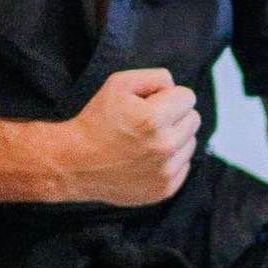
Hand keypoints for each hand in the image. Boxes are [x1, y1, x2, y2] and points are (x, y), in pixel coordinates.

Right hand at [65, 68, 200, 204]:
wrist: (73, 164)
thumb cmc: (95, 121)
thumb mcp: (118, 84)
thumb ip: (155, 78)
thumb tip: (176, 87)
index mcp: (154, 119)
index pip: (188, 97)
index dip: (169, 96)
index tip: (152, 103)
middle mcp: (164, 146)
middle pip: (194, 119)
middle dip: (175, 116)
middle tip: (149, 122)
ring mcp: (166, 171)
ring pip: (190, 143)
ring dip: (175, 139)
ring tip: (146, 141)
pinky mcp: (165, 189)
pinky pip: (184, 166)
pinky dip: (170, 161)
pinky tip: (146, 159)